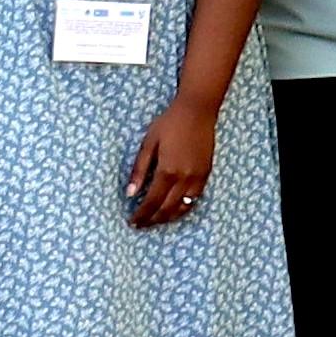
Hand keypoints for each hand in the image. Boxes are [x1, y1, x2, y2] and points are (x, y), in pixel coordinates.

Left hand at [127, 94, 218, 229]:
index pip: (152, 202)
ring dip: (168, 217)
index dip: (141, 215)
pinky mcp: (206, 174)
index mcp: (167, 171)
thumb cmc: (169, 124)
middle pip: (167, 209)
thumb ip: (139, 170)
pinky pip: (195, 199)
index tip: (133, 222)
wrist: (198, 111)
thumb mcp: (148, 143)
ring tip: (156, 220)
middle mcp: (184, 178)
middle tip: (141, 225)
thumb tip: (129, 193)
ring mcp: (198, 177)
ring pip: (183, 207)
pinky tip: (175, 209)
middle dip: (153, 220)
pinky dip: (184, 208)